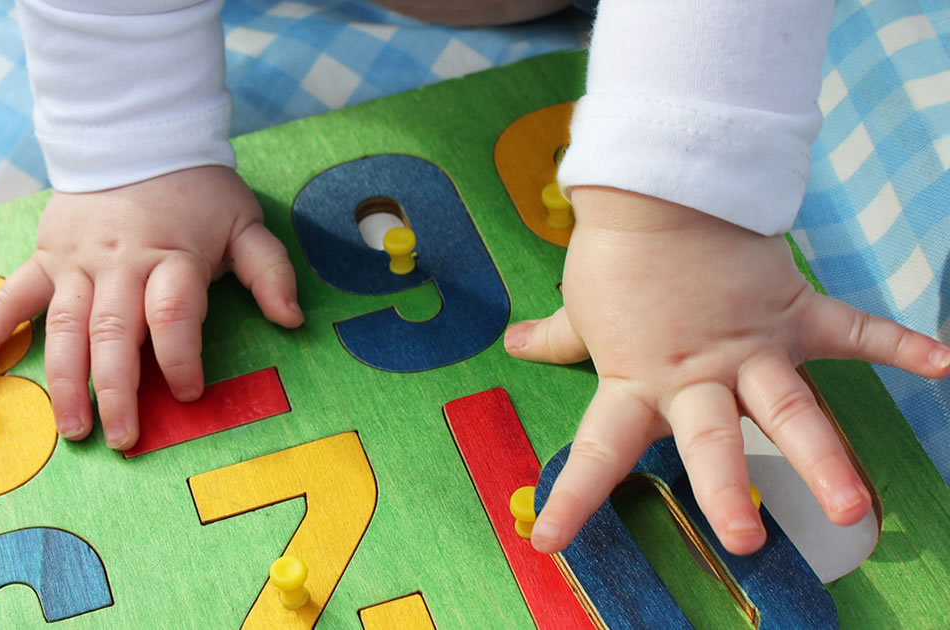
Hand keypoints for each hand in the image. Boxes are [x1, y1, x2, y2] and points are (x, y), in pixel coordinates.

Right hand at [0, 166, 303, 448]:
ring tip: (72, 430)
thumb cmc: (197, 191)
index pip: (173, 315)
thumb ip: (269, 271)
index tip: (188, 394)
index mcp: (172, 257)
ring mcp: (78, 262)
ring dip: (65, 381)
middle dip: (117, 391)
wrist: (137, 138)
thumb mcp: (245, 222)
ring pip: (65, 327)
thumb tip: (292, 319)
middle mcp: (121, 264)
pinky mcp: (47, 257)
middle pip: (115, 333)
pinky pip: (13, 295)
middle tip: (122, 438)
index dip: (181, 358)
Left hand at [504, 187, 949, 554]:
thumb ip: (555, 336)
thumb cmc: (615, 253)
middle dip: (727, 490)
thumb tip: (513, 343)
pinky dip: (899, 343)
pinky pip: (852, 330)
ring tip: (851, 506)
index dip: (572, 499)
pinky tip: (943, 365)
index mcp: (636, 380)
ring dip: (820, 455)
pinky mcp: (790, 311)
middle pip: (711, 440)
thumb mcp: (580, 305)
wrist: (658, 187)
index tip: (546, 543)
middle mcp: (695, 376)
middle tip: (743, 541)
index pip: (598, 450)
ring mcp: (749, 347)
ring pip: (787, 407)